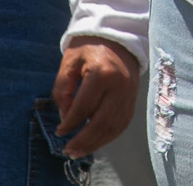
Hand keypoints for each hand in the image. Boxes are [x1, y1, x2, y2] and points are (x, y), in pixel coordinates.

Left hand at [51, 37, 138, 156]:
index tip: (59, 131)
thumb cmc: (89, 49)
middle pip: (100, 122)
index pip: (84, 107)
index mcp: (102, 73)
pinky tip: (94, 143)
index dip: (70, 123)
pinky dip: (107, 138)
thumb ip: (63, 89)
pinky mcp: (133, 101)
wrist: (117, 39)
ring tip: (78, 152)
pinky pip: (121, 126)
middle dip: (82, 140)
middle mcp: (119, 87)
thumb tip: (65, 117)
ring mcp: (129, 95)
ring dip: (95, 144)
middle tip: (67, 150)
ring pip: (112, 128)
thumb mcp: (70, 62)